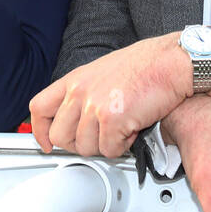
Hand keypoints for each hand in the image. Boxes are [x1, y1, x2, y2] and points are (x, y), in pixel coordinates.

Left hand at [30, 32, 192, 157]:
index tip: (45, 143)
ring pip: (85, 148)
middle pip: (59, 136)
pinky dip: (124, 146)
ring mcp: (94, 105)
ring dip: (106, 144)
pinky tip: (134, 128)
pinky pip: (110, 150)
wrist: (171, 61)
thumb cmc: (147, 65)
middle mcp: (80, 91)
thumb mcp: (103, 72)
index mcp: (75, 79)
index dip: (39, 130)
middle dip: (79, 144)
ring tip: (123, 126)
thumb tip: (76, 119)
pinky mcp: (112, 118)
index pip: (39, 107)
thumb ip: (85, 93)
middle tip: (99, 138)